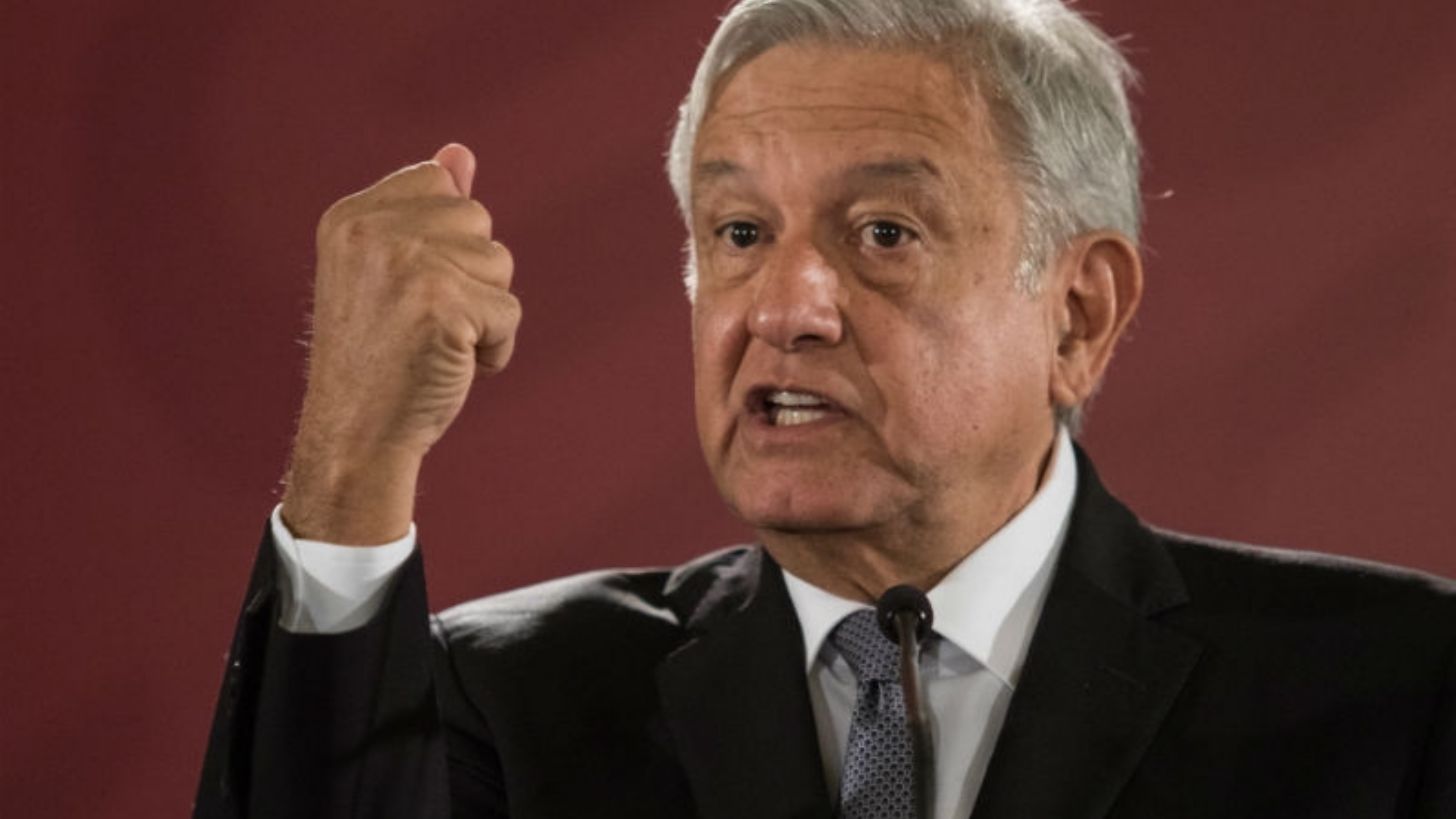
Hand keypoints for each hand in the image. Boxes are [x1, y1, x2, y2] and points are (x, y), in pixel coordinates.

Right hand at [280, 144, 519, 542]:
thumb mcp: (390, 272)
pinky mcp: (442, 303)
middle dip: (470, 275)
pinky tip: (453, 365)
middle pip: (478, 219)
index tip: (408, 288)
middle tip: (422, 321)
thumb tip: (462, 153)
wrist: (356, 433)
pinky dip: (495, 348)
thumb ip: (423, 209)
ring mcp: (408, 263)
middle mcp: (374, 230)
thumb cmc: (378, 356)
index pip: (438, 181)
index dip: (445, 239)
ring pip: (500, 263)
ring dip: (485, 312)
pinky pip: (509, 313)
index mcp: (352, 216)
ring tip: (436, 343)